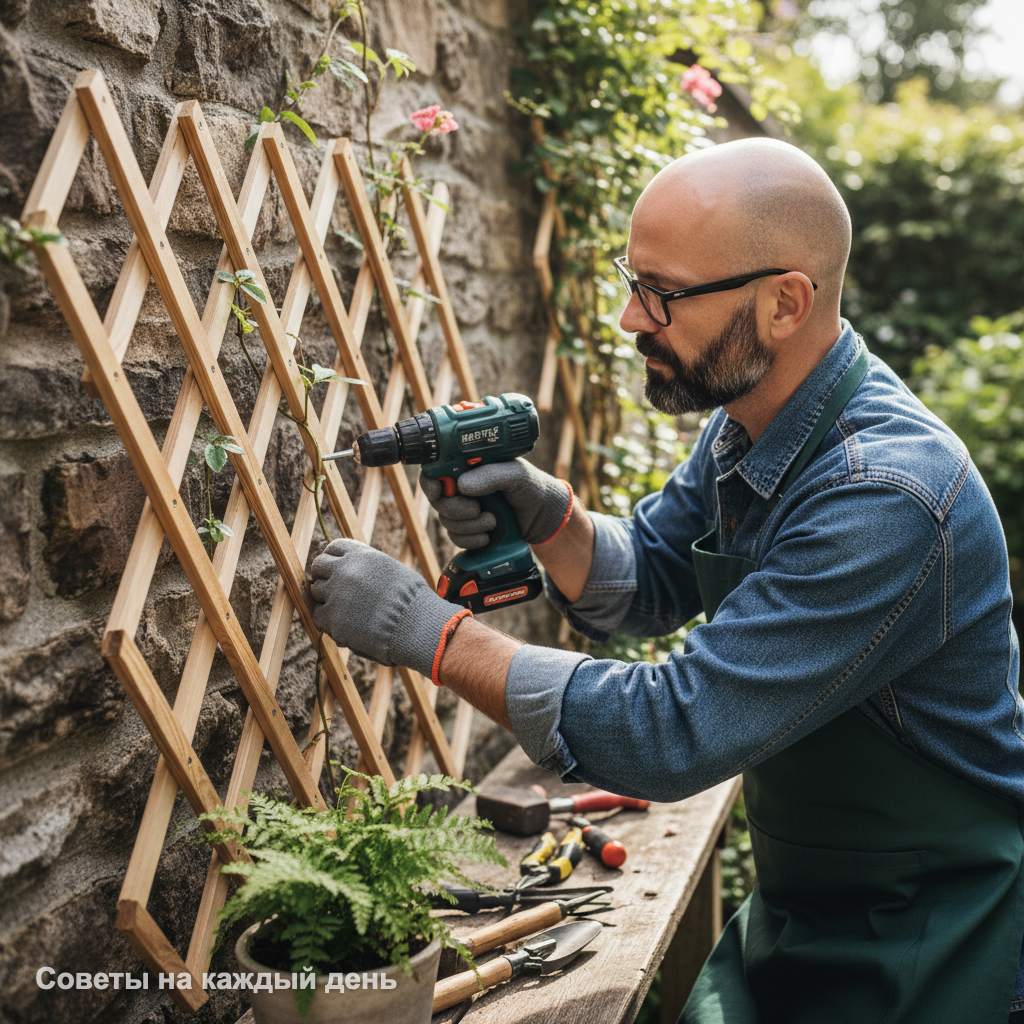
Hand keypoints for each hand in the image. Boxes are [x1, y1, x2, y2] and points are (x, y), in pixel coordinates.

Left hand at [310, 539, 469, 682]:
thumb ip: (369, 567)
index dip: (333, 559)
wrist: (416, 626)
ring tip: (343, 608)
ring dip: (326, 598)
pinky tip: (341, 622)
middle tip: (332, 588)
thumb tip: (356, 571)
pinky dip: (327, 619)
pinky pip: (318, 615)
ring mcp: (336, 594)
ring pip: (316, 591)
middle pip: (319, 566)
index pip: (334, 548)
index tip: (335, 568)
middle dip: (324, 575)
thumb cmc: (412, 600)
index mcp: (361, 554)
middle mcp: (345, 570)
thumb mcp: (393, 570)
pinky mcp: (333, 619)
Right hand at [419, 460, 571, 549]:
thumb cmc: (532, 487)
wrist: (544, 516)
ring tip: (492, 521)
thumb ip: (491, 475)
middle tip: (477, 509)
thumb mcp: (516, 475)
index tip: (437, 492)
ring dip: (469, 526)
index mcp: (469, 468)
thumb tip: (461, 485)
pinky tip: (488, 536)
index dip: (430, 482)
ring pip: (447, 522)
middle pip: (438, 501)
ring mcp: (465, 510)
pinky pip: (456, 538)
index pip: (436, 471)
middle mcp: (463, 488)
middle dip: (456, 509)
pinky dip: (471, 540)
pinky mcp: (470, 530)